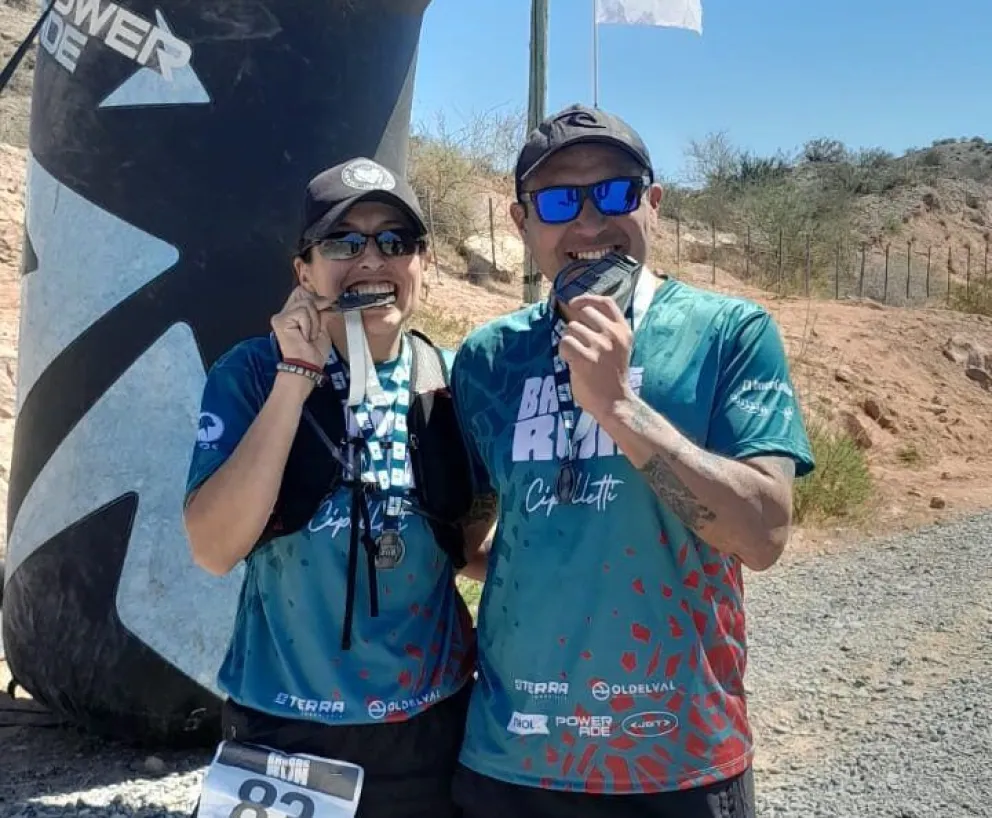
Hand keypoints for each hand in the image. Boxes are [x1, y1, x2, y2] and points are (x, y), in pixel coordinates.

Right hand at [270, 286, 334, 368]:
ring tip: (310, 335)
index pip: (304, 291)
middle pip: (303, 293)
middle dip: (317, 308)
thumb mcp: (324, 325)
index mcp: (294, 312)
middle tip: (317, 327)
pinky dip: (308, 326)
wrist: (308, 365)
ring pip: (306, 303)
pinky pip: (302, 313)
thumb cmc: (314, 351)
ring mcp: (281, 315)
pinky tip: (305, 336)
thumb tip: (328, 298)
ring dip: (314, 321)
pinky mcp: (280, 320)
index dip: (317, 297)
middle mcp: (286, 311)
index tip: (326, 306)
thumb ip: (323, 309)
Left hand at [558, 294, 633, 420]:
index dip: (587, 299)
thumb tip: (580, 313)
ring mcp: (600, 346)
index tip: (574, 304)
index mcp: (623, 331)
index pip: (605, 302)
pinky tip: (571, 363)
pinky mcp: (585, 358)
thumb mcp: (618, 348)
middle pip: (584, 313)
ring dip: (569, 341)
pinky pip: (565, 343)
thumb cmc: (612, 377)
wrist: (615, 403)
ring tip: (578, 358)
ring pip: (571, 329)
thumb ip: (605, 331)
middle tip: (579, 345)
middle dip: (576, 327)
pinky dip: (563, 352)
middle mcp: (613, 335)